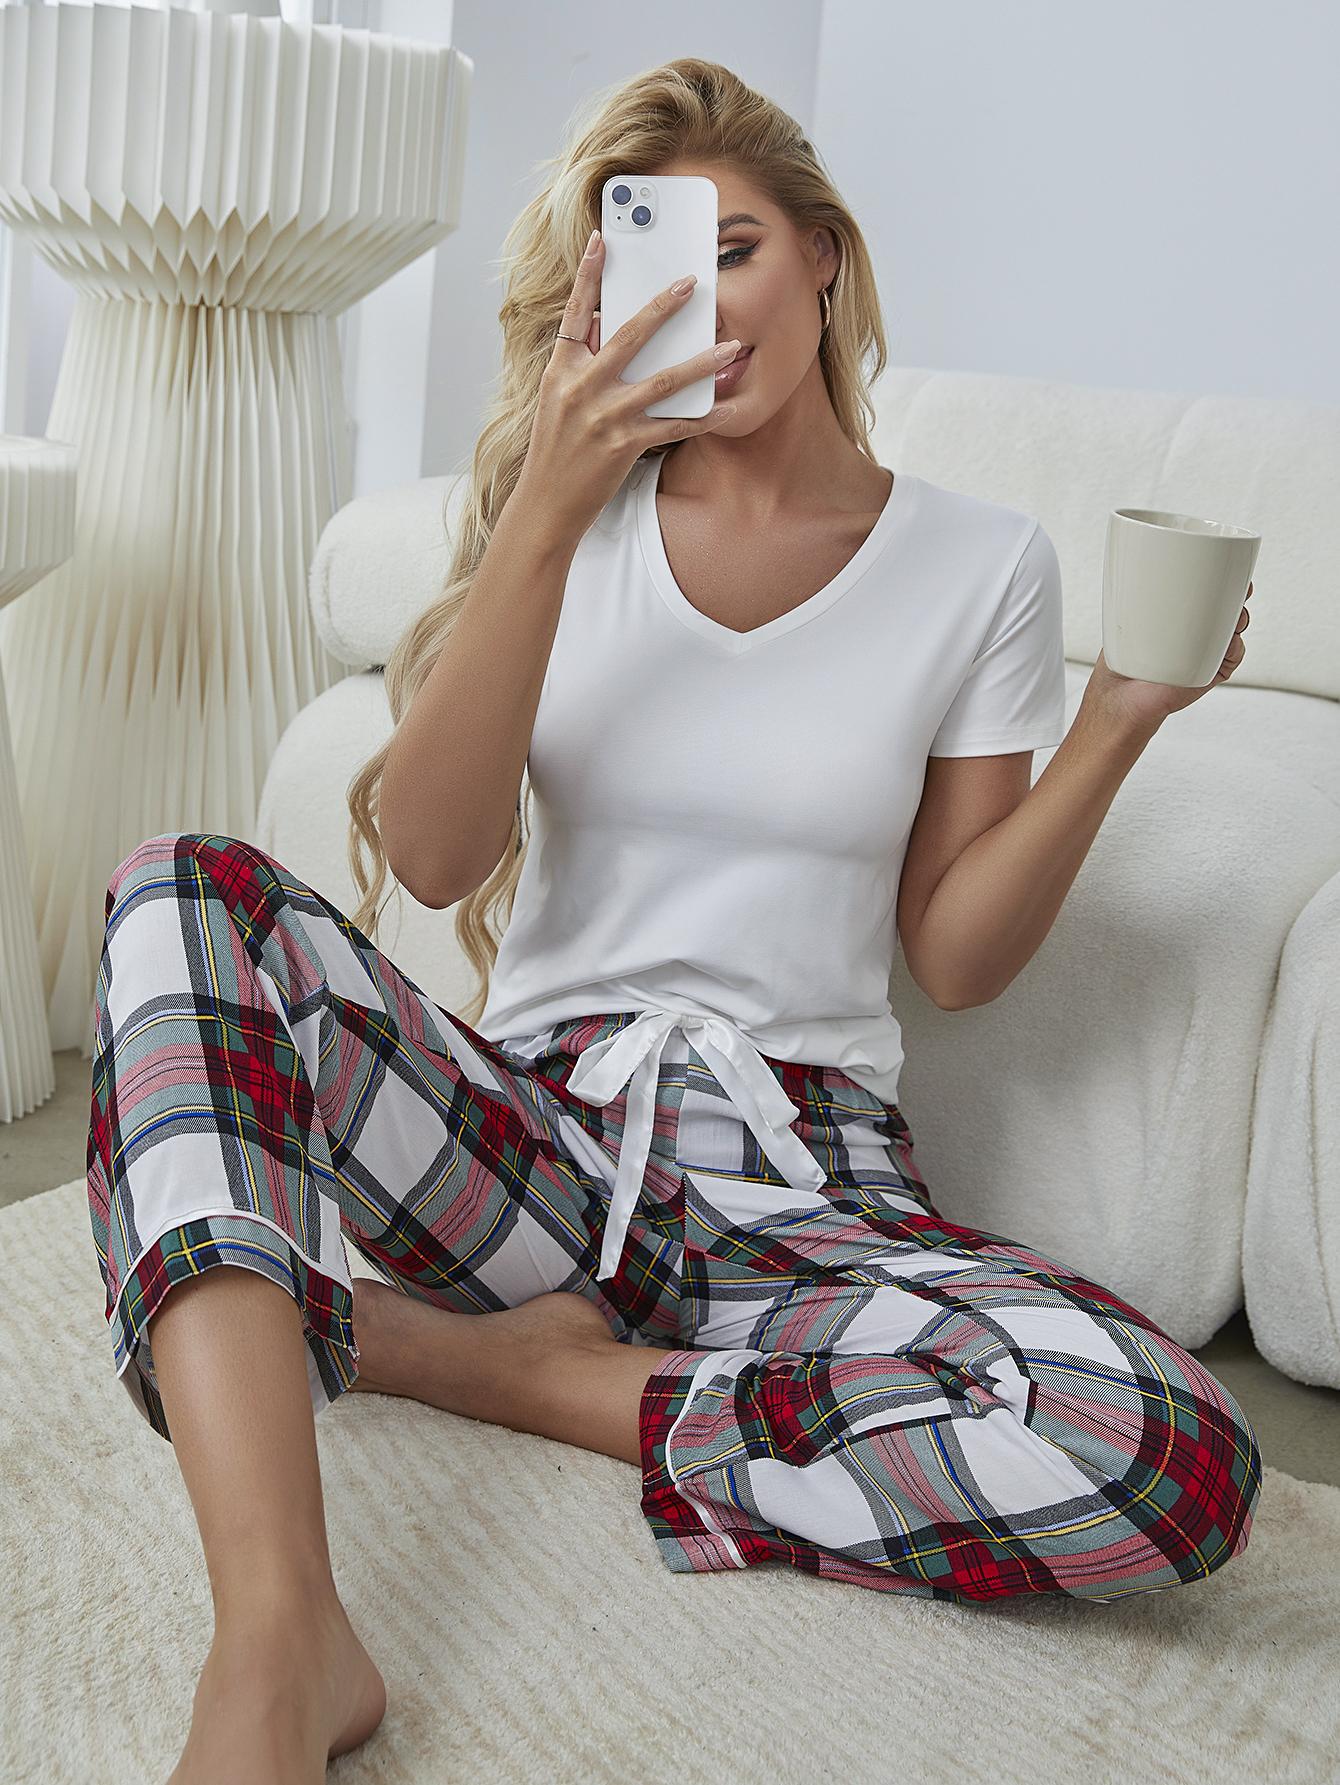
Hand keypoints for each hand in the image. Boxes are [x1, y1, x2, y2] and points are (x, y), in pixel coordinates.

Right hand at [514, 228, 738, 547]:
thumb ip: (580, 364)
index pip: (575, 313)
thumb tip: (605, 327)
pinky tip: (723, 407)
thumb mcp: (557, 400)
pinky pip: (671, 426)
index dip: (588, 275)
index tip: (601, 240)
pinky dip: (700, 417)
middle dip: (663, 306)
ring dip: (700, 362)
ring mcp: (604, 417)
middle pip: (628, 336)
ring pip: (662, 381)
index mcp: (561, 370)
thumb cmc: (555, 450)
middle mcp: (581, 388)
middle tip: (691, 284)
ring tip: (730, 347)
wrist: (546, 503)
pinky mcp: (624, 446)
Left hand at [1086, 582, 1252, 730]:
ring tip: (1234, 617)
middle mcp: (1196, 635)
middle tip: (1241, 589)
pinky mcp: (1211, 673)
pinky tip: (1229, 642)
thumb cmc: (1120, 662)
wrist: (1122, 699)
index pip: (1206, 595)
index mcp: (1180, 620)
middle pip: (1227, 609)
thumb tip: (1142, 572)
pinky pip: (1233, 658)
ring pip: (1234, 631)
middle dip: (1239, 596)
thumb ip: (1142, 600)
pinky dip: (1235, 648)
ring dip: (1240, 620)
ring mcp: (1206, 653)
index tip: (1231, 567)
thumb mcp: (1129, 623)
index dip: (1222, 581)